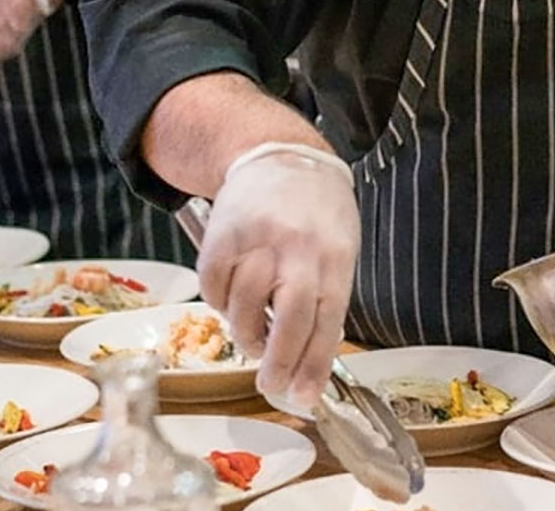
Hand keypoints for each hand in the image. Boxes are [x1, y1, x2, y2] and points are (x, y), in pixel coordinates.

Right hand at [198, 142, 359, 407]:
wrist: (281, 155)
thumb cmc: (318, 212)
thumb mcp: (340, 247)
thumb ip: (327, 295)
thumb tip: (309, 360)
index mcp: (336, 255)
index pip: (328, 320)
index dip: (314, 364)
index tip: (304, 397)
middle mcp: (299, 247)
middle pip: (290, 317)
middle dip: (279, 362)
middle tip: (271, 385)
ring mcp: (258, 240)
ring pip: (244, 308)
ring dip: (246, 334)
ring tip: (253, 337)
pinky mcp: (222, 236)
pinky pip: (214, 288)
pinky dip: (220, 305)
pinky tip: (233, 300)